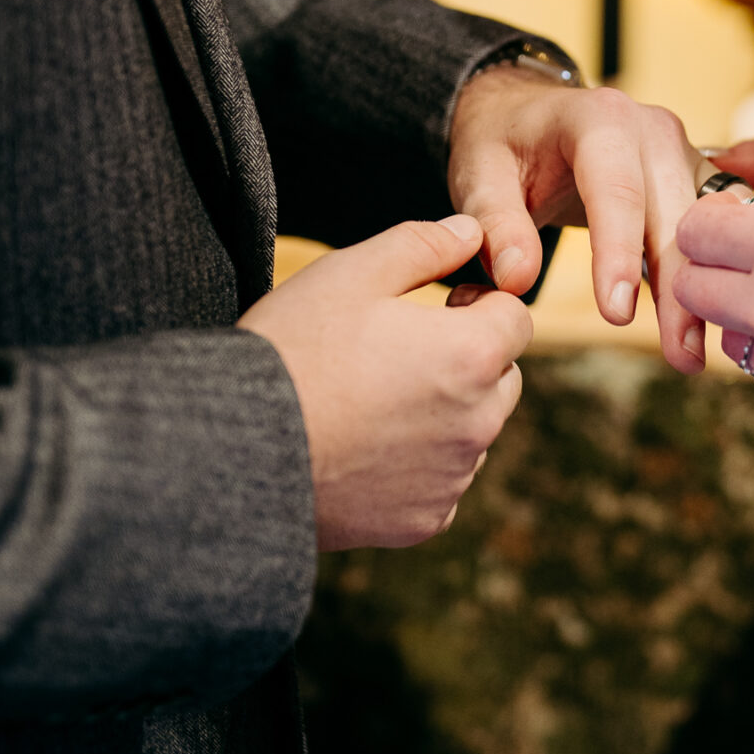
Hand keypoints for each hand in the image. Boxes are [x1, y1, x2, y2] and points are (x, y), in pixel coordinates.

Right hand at [240, 216, 530, 551]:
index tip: (441, 304)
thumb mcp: (351, 274)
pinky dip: (418, 466)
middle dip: (470, 359)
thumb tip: (473, 233)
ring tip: (375, 401)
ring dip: (446, 414)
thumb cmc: (292, 351)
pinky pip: (442, 482)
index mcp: (471, 356)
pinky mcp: (422, 521)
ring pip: (474, 432)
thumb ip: (424, 245)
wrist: (235, 450)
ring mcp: (452, 478)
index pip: (517, 319)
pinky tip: (365, 447)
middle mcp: (478, 423)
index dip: (481, 304)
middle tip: (403, 351)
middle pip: (503, 378)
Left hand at [448, 64, 711, 371]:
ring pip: (704, 227)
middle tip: (679, 356)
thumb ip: (495, 224)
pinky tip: (710, 325)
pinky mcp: (695, 176)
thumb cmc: (501, 145)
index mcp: (598, 119)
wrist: (527, 114)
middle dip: (677, 288)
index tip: (616, 315)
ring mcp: (682, 150)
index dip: (618, 253)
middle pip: (673, 214)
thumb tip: (518, 278)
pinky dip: (715, 274)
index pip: (616, 190)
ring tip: (694, 354)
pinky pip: (715, 228)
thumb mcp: (479, 175)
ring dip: (703, 290)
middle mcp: (652, 129)